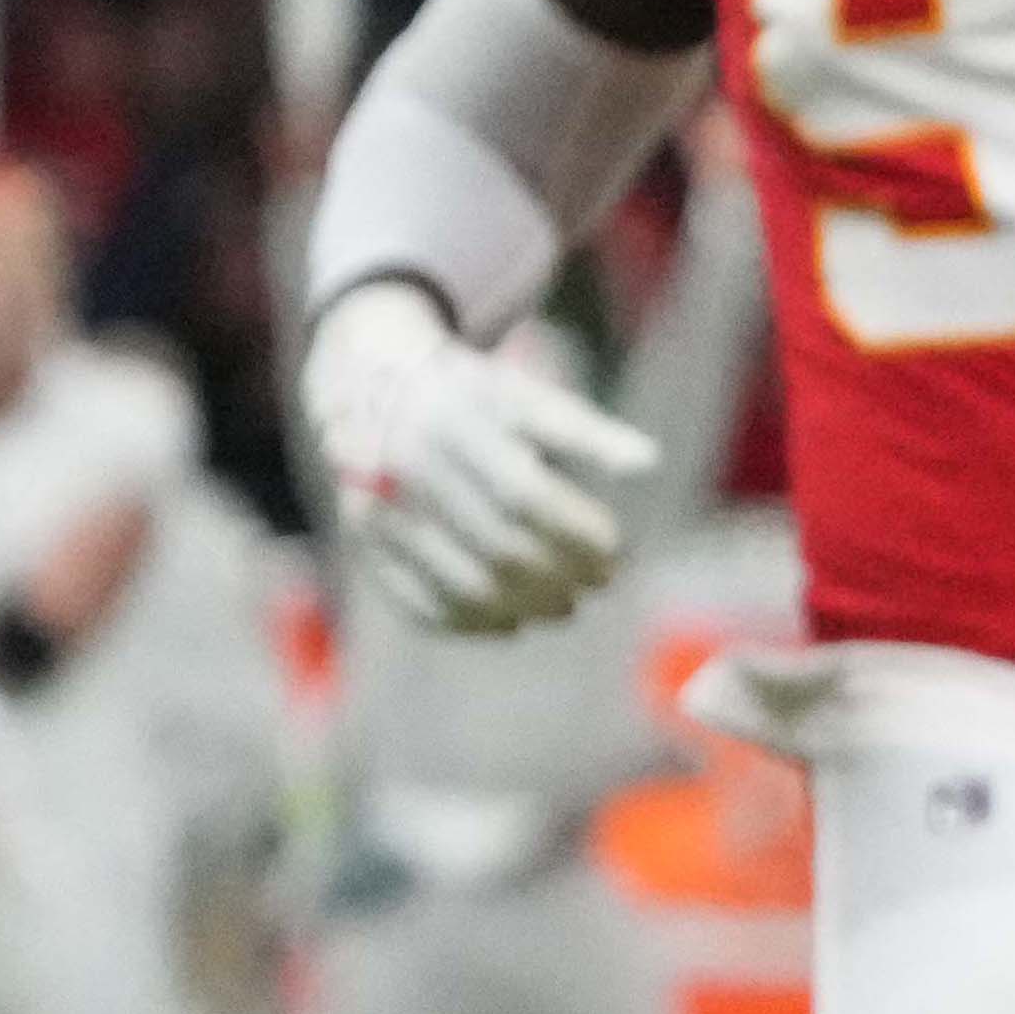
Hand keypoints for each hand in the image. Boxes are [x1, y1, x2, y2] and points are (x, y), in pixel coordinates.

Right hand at [298, 280, 653, 634]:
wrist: (366, 388)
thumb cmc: (471, 398)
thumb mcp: (523, 397)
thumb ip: (584, 431)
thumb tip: (650, 464)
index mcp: (452, 423)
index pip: (524, 494)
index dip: (576, 532)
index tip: (615, 550)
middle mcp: (405, 468)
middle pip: (498, 546)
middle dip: (560, 576)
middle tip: (599, 583)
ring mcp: (376, 512)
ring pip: (462, 585)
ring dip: (526, 608)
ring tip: (565, 605)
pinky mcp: (364, 546)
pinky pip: (419, 605)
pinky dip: (473, 624)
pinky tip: (512, 621)